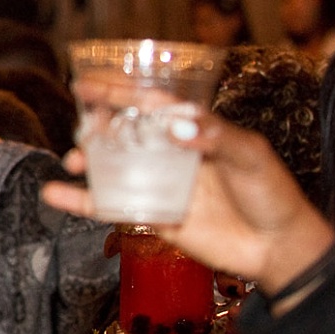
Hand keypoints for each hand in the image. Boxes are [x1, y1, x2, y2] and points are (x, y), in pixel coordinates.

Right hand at [42, 103, 334, 293]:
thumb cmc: (273, 194)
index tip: (86, 86)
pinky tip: (56, 194)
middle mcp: (171, 155)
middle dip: (97, 127)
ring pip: (112, 168)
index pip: (150, 104)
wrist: (278, 248)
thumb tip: (175, 126)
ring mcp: (160, 186)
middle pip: (124, 133)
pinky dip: (82, 201)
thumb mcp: (251, 155)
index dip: (118, 93)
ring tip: (73, 160)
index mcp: (193, 131)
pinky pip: (111, 206)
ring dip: (87, 162)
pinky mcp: (152, 216)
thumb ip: (215, 137)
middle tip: (81, 127)